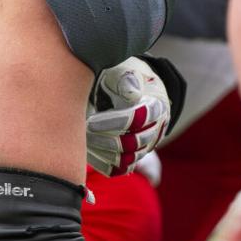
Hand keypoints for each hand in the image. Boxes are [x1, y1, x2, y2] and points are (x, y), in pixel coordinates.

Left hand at [86, 55, 184, 176]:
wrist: (119, 88)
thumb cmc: (119, 77)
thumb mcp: (122, 70)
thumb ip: (127, 79)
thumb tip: (133, 94)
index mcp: (156, 105)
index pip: (140, 119)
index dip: (114, 122)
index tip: (90, 121)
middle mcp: (156, 129)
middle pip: (134, 143)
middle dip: (105, 138)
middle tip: (84, 129)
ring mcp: (144, 146)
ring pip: (126, 159)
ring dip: (101, 151)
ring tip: (83, 139)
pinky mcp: (132, 157)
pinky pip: (118, 169)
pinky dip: (102, 164)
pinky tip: (86, 152)